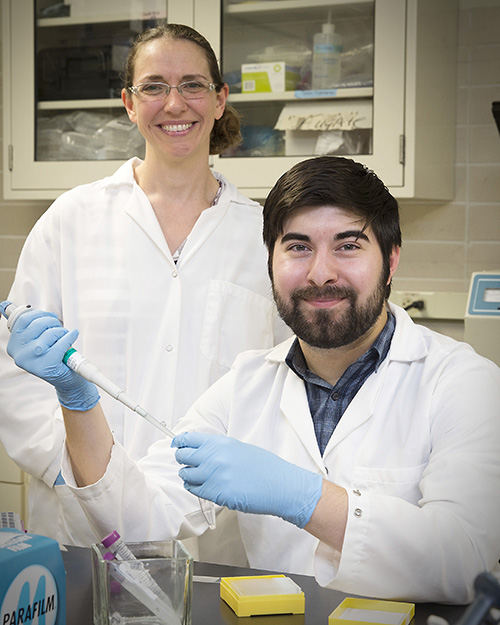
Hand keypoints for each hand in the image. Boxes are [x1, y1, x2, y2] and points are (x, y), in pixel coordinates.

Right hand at [5, 308, 99, 410]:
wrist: (65, 379)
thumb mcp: (35, 340)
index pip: (24, 319)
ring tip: (64, 338)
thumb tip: (5, 306)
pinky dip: (70, 337)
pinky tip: (72, 336)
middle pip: (38, 324)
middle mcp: (19, 353)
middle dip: (53, 322)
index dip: (40, 314)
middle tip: (59, 329)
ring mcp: (32, 360)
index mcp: (14, 345)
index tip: (49, 318)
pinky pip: (61, 343)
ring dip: (62, 332)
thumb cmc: (52, 356)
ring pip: (50, 333)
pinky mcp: (46, 366)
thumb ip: (25, 326)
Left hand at [173, 432, 322, 527]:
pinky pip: (194, 490)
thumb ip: (218, 448)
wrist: (279, 485)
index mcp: (221, 443)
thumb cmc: (263, 467)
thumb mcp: (238, 448)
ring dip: (188, 475)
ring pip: (186, 474)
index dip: (180, 442)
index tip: (177, 445)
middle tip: (186, 461)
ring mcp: (215, 476)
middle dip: (182, 459)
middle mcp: (215, 457)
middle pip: (183, 456)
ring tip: (196, 476)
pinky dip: (194, 488)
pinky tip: (202, 486)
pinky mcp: (216, 494)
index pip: (189, 439)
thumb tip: (200, 450)